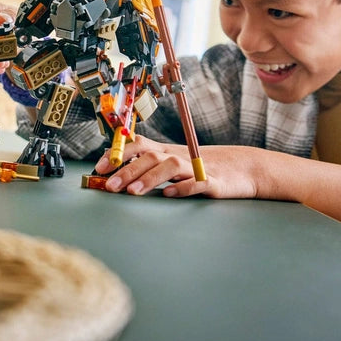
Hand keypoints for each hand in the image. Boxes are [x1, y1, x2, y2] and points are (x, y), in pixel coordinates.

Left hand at [93, 135, 260, 199]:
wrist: (241, 169)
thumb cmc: (198, 169)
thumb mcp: (170, 164)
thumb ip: (146, 167)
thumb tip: (112, 176)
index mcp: (165, 152)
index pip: (138, 145)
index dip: (118, 154)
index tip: (100, 168)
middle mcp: (177, 156)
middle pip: (150, 157)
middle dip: (127, 170)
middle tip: (110, 186)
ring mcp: (195, 168)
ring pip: (170, 167)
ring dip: (150, 178)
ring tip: (133, 192)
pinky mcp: (212, 183)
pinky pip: (197, 183)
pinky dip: (183, 188)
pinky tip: (170, 195)